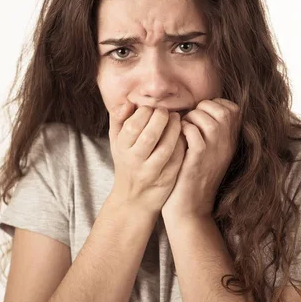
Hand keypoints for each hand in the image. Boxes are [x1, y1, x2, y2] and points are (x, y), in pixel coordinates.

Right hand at [108, 100, 186, 214]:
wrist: (133, 199)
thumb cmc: (126, 162)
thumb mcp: (116, 142)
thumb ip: (118, 119)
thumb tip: (128, 101)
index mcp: (122, 148)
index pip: (133, 125)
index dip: (146, 112)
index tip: (153, 108)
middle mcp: (134, 161)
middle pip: (150, 135)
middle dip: (162, 118)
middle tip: (167, 112)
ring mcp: (151, 172)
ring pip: (166, 147)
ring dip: (175, 129)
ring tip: (177, 120)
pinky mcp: (166, 180)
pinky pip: (177, 159)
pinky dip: (182, 144)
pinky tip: (184, 135)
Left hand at [161, 98, 240, 220]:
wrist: (189, 209)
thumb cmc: (191, 177)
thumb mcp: (207, 152)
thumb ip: (207, 132)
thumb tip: (196, 109)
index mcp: (230, 142)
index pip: (232, 109)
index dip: (214, 105)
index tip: (199, 116)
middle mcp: (226, 145)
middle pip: (224, 111)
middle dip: (203, 109)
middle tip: (190, 122)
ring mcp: (214, 153)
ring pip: (209, 119)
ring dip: (191, 119)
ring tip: (183, 130)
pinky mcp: (198, 160)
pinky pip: (193, 133)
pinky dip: (183, 130)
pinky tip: (178, 139)